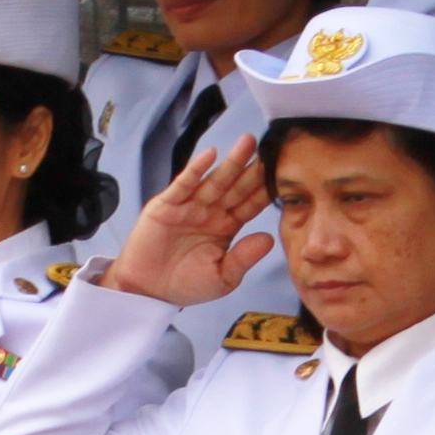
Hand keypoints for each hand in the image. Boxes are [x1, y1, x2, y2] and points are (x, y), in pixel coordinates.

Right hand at [103, 137, 272, 307]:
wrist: (148, 291)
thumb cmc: (186, 284)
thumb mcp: (222, 277)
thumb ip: (244, 258)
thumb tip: (269, 239)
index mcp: (227, 226)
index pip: (251, 204)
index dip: (266, 189)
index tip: (285, 174)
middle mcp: (211, 211)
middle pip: (236, 186)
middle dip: (253, 168)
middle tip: (271, 147)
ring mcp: (189, 205)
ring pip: (214, 180)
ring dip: (231, 162)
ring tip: (247, 142)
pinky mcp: (167, 205)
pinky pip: (184, 185)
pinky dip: (195, 170)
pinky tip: (210, 155)